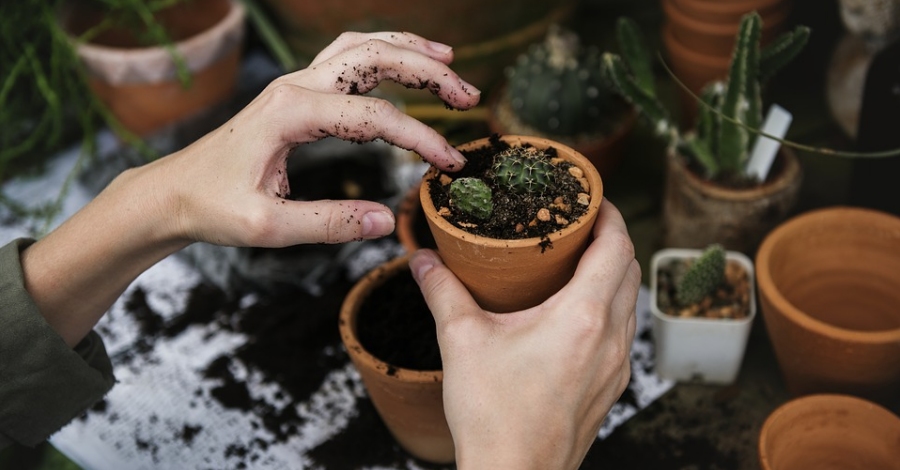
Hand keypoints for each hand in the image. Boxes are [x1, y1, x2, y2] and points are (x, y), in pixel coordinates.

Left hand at [141, 31, 480, 247]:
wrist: (173, 192)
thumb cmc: (212, 207)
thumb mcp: (268, 227)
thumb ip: (329, 223)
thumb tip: (387, 221)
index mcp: (290, 113)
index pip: (375, 117)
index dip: (420, 138)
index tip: (450, 164)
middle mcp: (295, 86)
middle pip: (375, 57)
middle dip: (428, 71)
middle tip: (469, 96)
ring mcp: (295, 84)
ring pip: (361, 47)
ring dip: (409, 50)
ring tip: (450, 61)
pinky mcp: (296, 93)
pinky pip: (346, 58)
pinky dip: (383, 54)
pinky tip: (405, 64)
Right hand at [410, 199, 640, 468]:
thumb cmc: (493, 416)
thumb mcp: (461, 341)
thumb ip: (442, 291)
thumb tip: (422, 259)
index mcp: (583, 317)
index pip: (617, 246)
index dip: (609, 214)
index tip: (591, 198)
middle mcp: (611, 339)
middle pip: (630, 269)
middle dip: (611, 239)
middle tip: (578, 225)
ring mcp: (617, 367)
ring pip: (630, 302)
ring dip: (613, 274)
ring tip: (576, 263)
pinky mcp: (611, 388)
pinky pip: (623, 333)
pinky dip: (609, 308)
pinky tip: (575, 313)